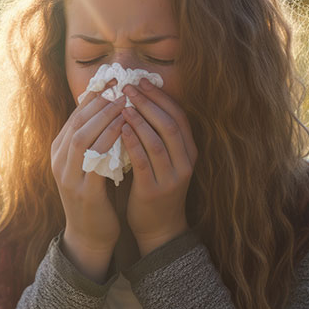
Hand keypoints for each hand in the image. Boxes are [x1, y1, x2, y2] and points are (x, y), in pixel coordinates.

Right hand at [50, 80, 125, 281]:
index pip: (74, 116)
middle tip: (120, 86)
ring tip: (124, 103)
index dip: (93, 98)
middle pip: (76, 123)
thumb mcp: (88, 164)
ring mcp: (68, 177)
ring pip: (82, 137)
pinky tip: (125, 130)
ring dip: (103, 118)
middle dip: (98, 102)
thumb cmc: (94, 195)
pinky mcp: (84, 191)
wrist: (88, 234)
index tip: (112, 81)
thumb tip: (109, 109)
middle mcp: (59, 161)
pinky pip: (95, 160)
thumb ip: (93, 140)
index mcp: (59, 152)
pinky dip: (110, 141)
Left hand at [119, 81, 197, 256]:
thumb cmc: (155, 187)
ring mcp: (172, 177)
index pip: (179, 116)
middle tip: (129, 87)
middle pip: (170, 124)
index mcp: (189, 152)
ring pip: (158, 141)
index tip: (143, 81)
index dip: (161, 97)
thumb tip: (138, 101)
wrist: (158, 228)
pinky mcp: (154, 190)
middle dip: (149, 102)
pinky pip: (144, 162)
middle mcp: (185, 162)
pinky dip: (133, 143)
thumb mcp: (163, 160)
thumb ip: (156, 135)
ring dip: (140, 120)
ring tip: (123, 104)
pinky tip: (120, 130)